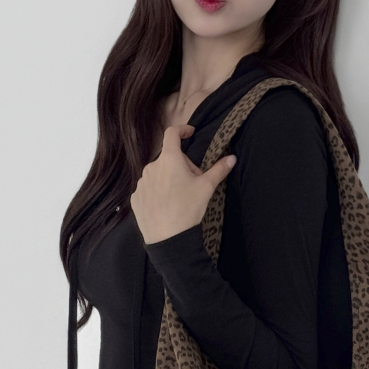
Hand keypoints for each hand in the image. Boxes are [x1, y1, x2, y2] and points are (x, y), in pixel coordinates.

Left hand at [130, 123, 236, 244]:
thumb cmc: (188, 209)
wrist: (168, 239)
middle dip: (181, 165)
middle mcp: (151, 167)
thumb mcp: (207, 188)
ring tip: (180, 197)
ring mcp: (141, 183)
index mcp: (169, 159)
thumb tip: (232, 158)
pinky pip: (149, 188)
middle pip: (168, 158)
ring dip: (169, 178)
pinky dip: (158, 192)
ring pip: (158, 174)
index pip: (172, 133)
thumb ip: (219, 169)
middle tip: (194, 181)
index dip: (182, 130)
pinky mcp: (136, 198)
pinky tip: (167, 206)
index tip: (190, 134)